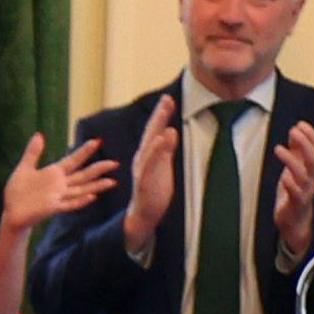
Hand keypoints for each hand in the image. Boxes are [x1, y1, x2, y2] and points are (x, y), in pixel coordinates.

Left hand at [0, 134, 114, 234]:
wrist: (10, 212)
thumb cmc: (17, 191)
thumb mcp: (24, 168)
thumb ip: (33, 152)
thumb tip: (39, 134)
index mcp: (54, 173)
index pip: (73, 160)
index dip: (84, 151)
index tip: (98, 141)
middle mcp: (60, 185)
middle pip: (83, 175)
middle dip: (98, 169)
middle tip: (115, 163)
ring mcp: (58, 197)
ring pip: (81, 190)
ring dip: (96, 186)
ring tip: (112, 182)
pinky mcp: (53, 208)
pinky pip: (69, 205)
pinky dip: (80, 201)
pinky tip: (92, 197)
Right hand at [123, 97, 181, 250]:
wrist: (143, 214)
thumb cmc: (153, 191)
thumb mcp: (163, 167)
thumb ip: (166, 150)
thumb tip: (171, 131)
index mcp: (147, 155)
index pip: (155, 131)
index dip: (161, 115)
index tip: (168, 99)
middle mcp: (143, 159)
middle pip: (151, 133)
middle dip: (159, 116)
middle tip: (167, 99)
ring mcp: (143, 169)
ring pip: (150, 145)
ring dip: (157, 128)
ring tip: (164, 112)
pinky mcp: (145, 180)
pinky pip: (150, 162)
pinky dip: (156, 149)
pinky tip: (163, 138)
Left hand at [270, 120, 313, 259]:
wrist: (295, 223)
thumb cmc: (294, 194)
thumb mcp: (294, 169)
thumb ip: (296, 151)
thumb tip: (295, 131)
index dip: (311, 136)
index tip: (300, 123)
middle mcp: (313, 179)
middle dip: (305, 143)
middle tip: (293, 130)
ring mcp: (306, 192)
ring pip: (305, 174)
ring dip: (292, 160)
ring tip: (279, 148)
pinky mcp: (296, 204)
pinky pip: (297, 194)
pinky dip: (290, 184)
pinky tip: (283, 176)